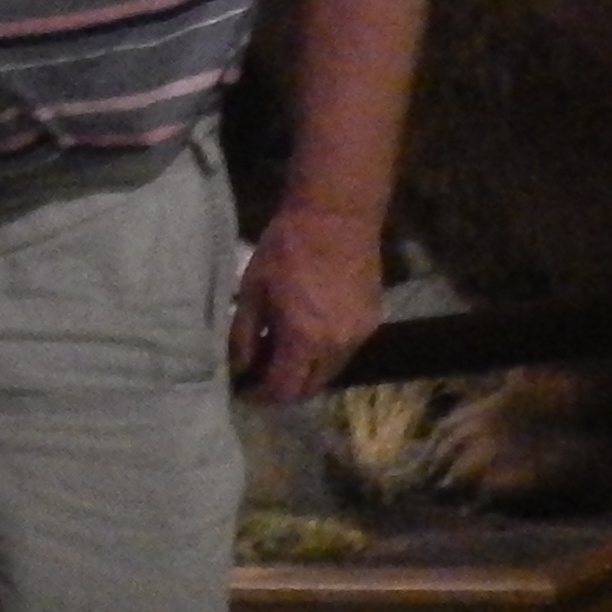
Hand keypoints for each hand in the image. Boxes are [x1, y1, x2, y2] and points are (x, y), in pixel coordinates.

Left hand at [229, 199, 383, 406]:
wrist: (336, 216)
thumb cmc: (287, 248)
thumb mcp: (253, 289)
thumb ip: (243, 334)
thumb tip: (239, 367)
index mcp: (305, 339)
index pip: (285, 388)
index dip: (262, 395)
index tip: (245, 391)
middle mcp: (338, 346)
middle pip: (311, 387)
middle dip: (285, 389)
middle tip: (261, 377)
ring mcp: (360, 335)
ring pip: (331, 371)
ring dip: (306, 372)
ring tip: (281, 356)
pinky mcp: (372, 321)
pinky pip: (345, 351)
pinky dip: (324, 353)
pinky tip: (307, 336)